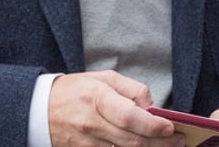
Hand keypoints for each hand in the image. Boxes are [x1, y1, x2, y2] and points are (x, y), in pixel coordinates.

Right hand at [47, 70, 182, 146]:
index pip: (130, 117)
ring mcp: (86, 143)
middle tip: (179, 140)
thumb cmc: (76, 91)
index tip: (171, 127)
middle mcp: (91, 123)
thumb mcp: (104, 78)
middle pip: (132, 141)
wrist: (39, 109)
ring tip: (168, 146)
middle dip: (161, 143)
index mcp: (98, 98)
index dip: (154, 126)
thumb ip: (132, 90)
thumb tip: (152, 107)